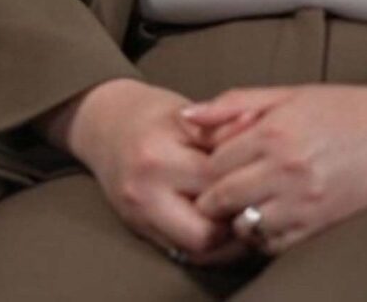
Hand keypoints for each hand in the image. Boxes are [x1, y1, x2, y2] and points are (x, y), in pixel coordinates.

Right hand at [46, 79, 248, 265]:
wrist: (102, 126)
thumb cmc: (151, 116)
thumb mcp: (186, 115)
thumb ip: (222, 125)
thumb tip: (259, 124)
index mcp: (156, 157)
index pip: (216, 185)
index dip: (246, 185)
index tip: (265, 180)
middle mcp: (143, 193)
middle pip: (206, 232)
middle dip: (236, 224)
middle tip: (257, 208)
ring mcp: (138, 216)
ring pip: (196, 251)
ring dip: (224, 242)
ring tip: (242, 220)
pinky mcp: (138, 229)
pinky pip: (183, 252)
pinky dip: (207, 244)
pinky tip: (221, 227)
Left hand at [185, 84, 366, 252]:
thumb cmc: (345, 110)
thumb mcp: (287, 95)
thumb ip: (232, 104)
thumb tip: (186, 118)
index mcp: (274, 133)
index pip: (213, 161)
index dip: (204, 165)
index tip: (207, 167)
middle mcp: (286, 170)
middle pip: (221, 197)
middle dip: (211, 197)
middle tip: (213, 193)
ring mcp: (304, 203)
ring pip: (243, 225)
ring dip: (235, 219)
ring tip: (240, 206)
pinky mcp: (321, 227)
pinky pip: (274, 244)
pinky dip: (263, 237)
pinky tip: (268, 219)